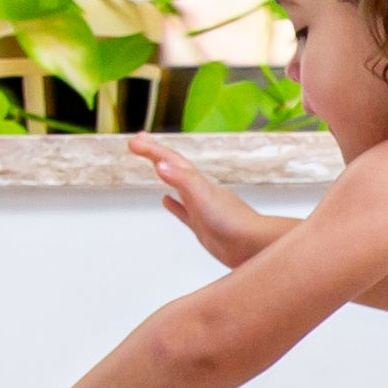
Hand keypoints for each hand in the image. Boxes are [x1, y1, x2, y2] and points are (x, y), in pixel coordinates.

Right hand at [131, 135, 281, 271]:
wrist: (253, 245)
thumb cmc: (233, 222)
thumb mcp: (202, 197)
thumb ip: (182, 180)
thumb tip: (160, 165)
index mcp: (197, 182)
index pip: (170, 160)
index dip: (151, 150)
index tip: (134, 142)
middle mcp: (199, 191)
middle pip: (173, 167)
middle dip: (155, 154)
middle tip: (138, 143)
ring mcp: (200, 208)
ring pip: (178, 187)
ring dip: (164, 175)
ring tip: (153, 165)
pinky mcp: (202, 226)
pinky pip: (184, 212)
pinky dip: (174, 205)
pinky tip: (167, 201)